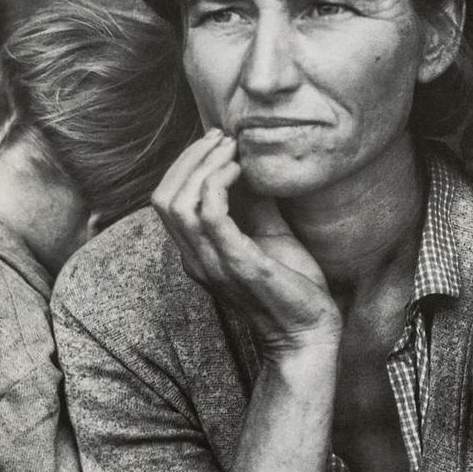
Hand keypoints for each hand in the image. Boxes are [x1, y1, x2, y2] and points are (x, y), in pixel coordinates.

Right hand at [152, 129, 341, 354]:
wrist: (309, 333)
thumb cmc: (292, 288)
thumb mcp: (269, 236)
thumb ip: (255, 204)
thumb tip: (254, 165)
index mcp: (198, 254)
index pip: (166, 202)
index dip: (184, 166)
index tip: (216, 142)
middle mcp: (196, 260)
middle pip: (163, 198)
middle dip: (189, 158)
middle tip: (221, 138)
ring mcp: (212, 264)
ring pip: (178, 203)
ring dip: (202, 165)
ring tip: (231, 148)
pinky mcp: (237, 264)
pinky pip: (210, 215)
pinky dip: (219, 183)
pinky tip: (241, 170)